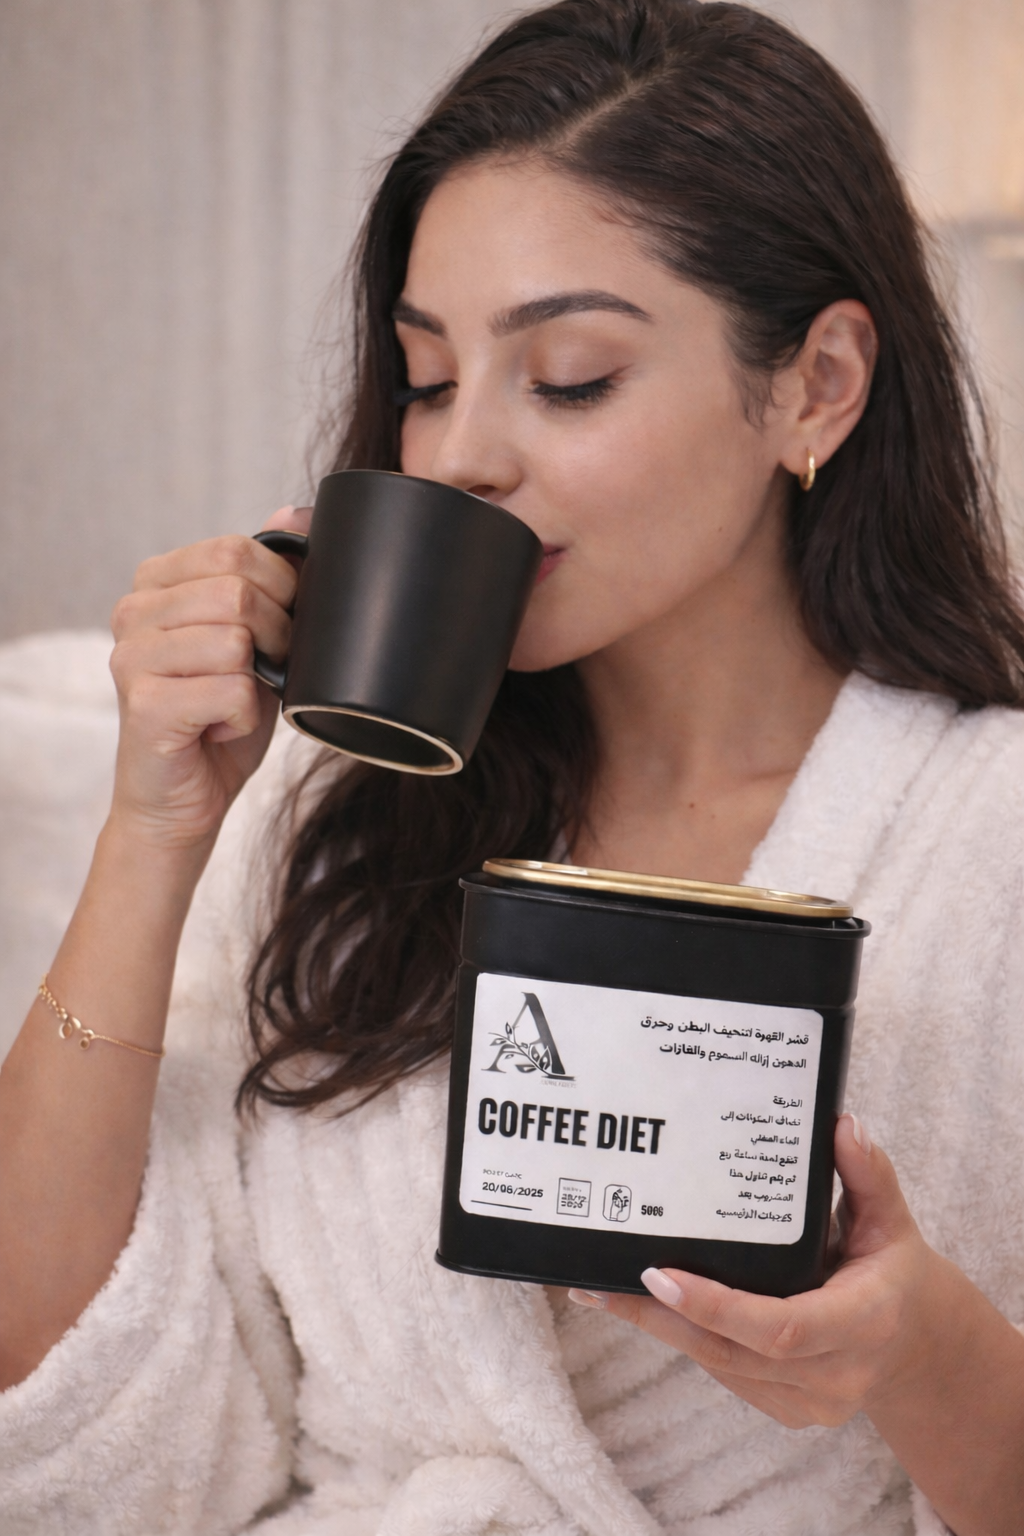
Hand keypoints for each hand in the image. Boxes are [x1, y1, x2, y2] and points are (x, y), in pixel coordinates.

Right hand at [108, 505, 311, 851]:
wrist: (185, 799)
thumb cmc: (222, 716)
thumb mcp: (256, 637)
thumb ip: (269, 576)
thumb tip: (297, 513)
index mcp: (157, 583)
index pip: (234, 549)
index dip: (281, 586)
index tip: (281, 626)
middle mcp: (133, 611)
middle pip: (236, 591)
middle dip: (277, 633)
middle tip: (266, 669)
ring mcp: (131, 657)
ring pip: (235, 640)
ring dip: (261, 679)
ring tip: (238, 699)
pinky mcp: (143, 704)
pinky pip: (231, 691)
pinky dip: (244, 716)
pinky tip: (221, 727)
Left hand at [570, 1114, 950, 1428]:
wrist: (918, 1344)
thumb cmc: (896, 1272)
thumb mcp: (890, 1218)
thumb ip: (867, 1172)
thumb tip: (843, 1123)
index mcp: (864, 1322)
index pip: (782, 1327)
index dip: (716, 1306)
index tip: (659, 1275)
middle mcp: (836, 1374)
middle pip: (733, 1352)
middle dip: (661, 1317)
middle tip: (603, 1282)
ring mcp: (811, 1402)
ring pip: (720, 1367)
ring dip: (660, 1330)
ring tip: (603, 1291)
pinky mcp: (788, 1410)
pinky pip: (726, 1375)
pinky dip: (686, 1340)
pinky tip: (645, 1308)